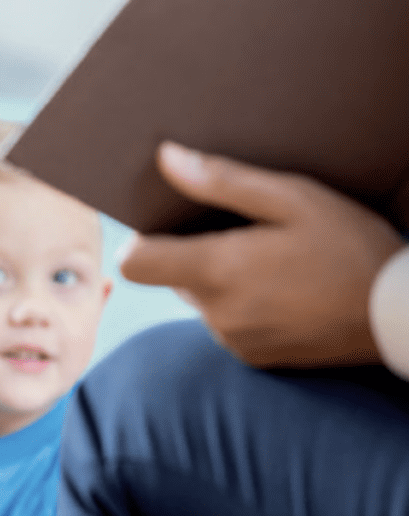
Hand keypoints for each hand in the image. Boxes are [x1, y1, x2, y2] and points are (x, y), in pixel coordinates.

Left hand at [121, 142, 405, 367]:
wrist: (398, 316)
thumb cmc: (352, 247)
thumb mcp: (294, 199)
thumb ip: (222, 181)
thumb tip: (165, 158)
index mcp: (217, 271)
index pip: (134, 263)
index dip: (142, 240)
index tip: (167, 224)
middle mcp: (216, 313)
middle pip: (169, 277)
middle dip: (193, 253)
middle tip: (244, 232)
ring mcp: (233, 339)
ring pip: (201, 300)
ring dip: (221, 280)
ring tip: (273, 261)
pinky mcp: (252, 357)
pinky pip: (227, 323)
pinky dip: (243, 305)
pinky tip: (284, 289)